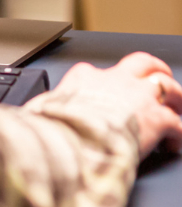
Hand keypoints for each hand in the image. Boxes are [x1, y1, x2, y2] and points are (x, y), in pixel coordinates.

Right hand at [57, 52, 181, 157]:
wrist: (79, 137)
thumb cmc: (62, 125)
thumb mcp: (47, 106)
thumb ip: (51, 105)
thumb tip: (38, 111)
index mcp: (86, 76)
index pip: (97, 72)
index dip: (105, 83)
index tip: (106, 95)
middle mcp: (116, 80)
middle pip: (142, 62)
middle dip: (154, 67)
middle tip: (159, 74)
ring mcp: (139, 96)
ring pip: (166, 84)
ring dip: (175, 96)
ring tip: (177, 108)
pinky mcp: (158, 118)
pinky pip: (176, 123)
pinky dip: (178, 133)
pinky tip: (174, 143)